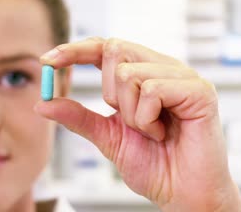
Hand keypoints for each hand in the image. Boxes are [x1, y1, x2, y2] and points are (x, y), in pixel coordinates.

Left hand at [34, 37, 240, 211]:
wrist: (181, 194)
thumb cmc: (154, 165)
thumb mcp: (106, 137)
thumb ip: (77, 117)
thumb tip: (42, 103)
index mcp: (142, 74)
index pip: (104, 47)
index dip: (75, 49)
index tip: (46, 61)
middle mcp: (162, 68)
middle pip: (114, 49)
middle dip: (109, 93)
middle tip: (129, 121)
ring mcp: (182, 76)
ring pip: (129, 73)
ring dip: (130, 113)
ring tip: (151, 132)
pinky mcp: (199, 90)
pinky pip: (152, 89)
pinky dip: (147, 118)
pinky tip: (162, 133)